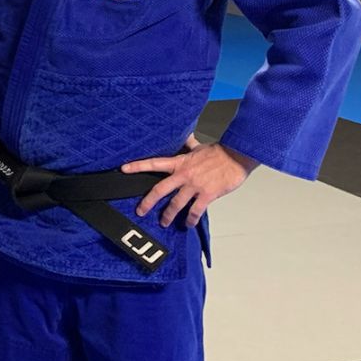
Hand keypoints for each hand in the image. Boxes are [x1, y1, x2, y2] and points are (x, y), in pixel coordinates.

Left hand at [121, 137, 257, 227]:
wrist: (237, 156)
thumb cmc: (219, 151)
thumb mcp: (199, 147)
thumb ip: (189, 145)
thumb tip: (186, 136)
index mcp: (180, 162)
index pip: (154, 163)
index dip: (137, 166)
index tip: (123, 169)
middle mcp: (184, 175)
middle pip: (160, 190)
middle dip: (148, 202)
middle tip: (140, 211)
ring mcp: (195, 186)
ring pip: (176, 204)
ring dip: (168, 215)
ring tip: (164, 222)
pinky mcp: (207, 195)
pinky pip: (195, 211)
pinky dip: (191, 219)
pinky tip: (188, 224)